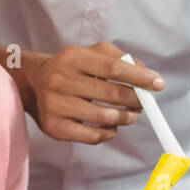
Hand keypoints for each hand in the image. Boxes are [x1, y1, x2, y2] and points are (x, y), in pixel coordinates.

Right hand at [23, 41, 162, 143]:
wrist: (32, 84)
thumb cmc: (69, 68)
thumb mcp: (89, 53)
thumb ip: (118, 57)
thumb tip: (146, 75)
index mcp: (72, 57)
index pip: (114, 67)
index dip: (140, 77)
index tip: (158, 84)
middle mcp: (60, 80)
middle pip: (112, 93)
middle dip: (136, 99)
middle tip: (144, 103)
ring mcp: (55, 105)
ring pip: (104, 116)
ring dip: (126, 117)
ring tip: (130, 115)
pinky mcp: (54, 127)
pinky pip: (92, 135)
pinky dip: (109, 132)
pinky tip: (112, 126)